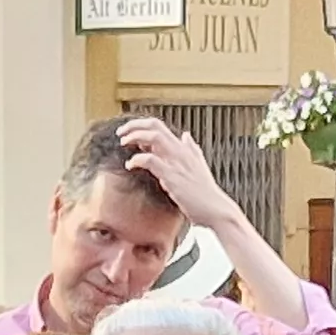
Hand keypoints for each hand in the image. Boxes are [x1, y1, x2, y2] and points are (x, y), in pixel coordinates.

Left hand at [114, 116, 243, 233]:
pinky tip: (130, 165)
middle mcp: (180, 151)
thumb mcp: (199, 165)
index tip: (130, 132)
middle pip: (155, 125)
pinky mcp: (172, 175)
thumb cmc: (205, 192)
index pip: (160, 126)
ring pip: (153, 137)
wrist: (215, 209)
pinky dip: (137, 159)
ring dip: (134, 136)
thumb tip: (186, 136)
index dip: (142, 125)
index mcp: (183, 148)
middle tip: (121, 132)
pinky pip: (151, 160)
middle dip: (134, 125)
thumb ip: (191, 149)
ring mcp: (176, 162)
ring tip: (123, 143)